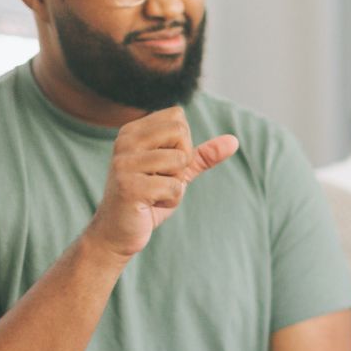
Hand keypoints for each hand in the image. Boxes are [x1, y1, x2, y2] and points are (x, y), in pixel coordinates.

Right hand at [85, 106, 239, 258]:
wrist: (116, 233)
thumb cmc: (148, 200)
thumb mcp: (177, 173)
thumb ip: (203, 155)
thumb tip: (234, 140)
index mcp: (133, 131)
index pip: (177, 117)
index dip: (183, 144)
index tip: (164, 165)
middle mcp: (125, 141)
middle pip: (180, 131)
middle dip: (182, 161)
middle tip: (161, 179)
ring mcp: (124, 163)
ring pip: (179, 160)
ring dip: (176, 184)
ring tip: (155, 193)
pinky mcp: (129, 186)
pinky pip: (175, 187)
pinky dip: (171, 200)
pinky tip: (151, 205)